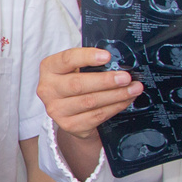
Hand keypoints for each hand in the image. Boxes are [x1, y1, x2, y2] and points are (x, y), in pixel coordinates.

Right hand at [36, 48, 140, 175]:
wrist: (69, 111)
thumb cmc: (76, 82)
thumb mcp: (76, 68)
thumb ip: (90, 64)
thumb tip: (118, 63)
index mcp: (49, 68)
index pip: (67, 60)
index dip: (87, 57)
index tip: (107, 56)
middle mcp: (48, 89)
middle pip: (78, 84)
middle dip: (106, 81)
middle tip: (126, 78)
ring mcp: (57, 110)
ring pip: (90, 102)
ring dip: (116, 95)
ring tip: (133, 89)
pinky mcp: (69, 125)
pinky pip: (96, 116)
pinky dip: (114, 107)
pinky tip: (125, 101)